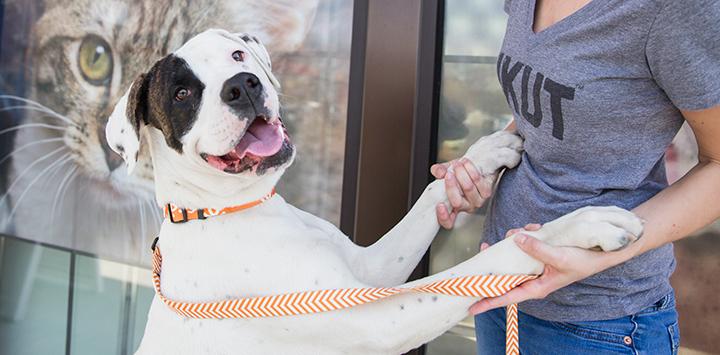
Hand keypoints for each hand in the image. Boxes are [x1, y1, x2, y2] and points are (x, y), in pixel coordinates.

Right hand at [431, 158, 495, 228]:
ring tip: (457, 164)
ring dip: (461, 173)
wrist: (475, 167)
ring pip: (468, 189)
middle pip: (457, 202)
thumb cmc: (458, 173)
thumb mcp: (445, 172)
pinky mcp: (486, 193)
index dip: (443, 216)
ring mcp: (477, 201)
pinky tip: (466, 163)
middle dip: (451, 186)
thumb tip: (438, 172)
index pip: (447, 222)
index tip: (439, 204)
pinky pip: (477, 181)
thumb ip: (439, 171)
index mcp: (453, 208)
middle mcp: (466, 207)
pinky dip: (470, 170)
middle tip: (448, 174)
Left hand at [469, 224, 616, 314]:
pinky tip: (536, 227)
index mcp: (537, 286)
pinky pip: (527, 241)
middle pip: (506, 273)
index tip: (472, 306)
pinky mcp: (541, 250)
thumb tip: (517, 239)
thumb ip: (537, 250)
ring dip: (515, 240)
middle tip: (486, 247)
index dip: (489, 301)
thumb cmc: (585, 260)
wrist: (604, 249)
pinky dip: (528, 233)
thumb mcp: (561, 257)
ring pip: (514, 253)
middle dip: (496, 260)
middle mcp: (534, 276)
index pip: (508, 296)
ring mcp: (536, 263)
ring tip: (523, 231)